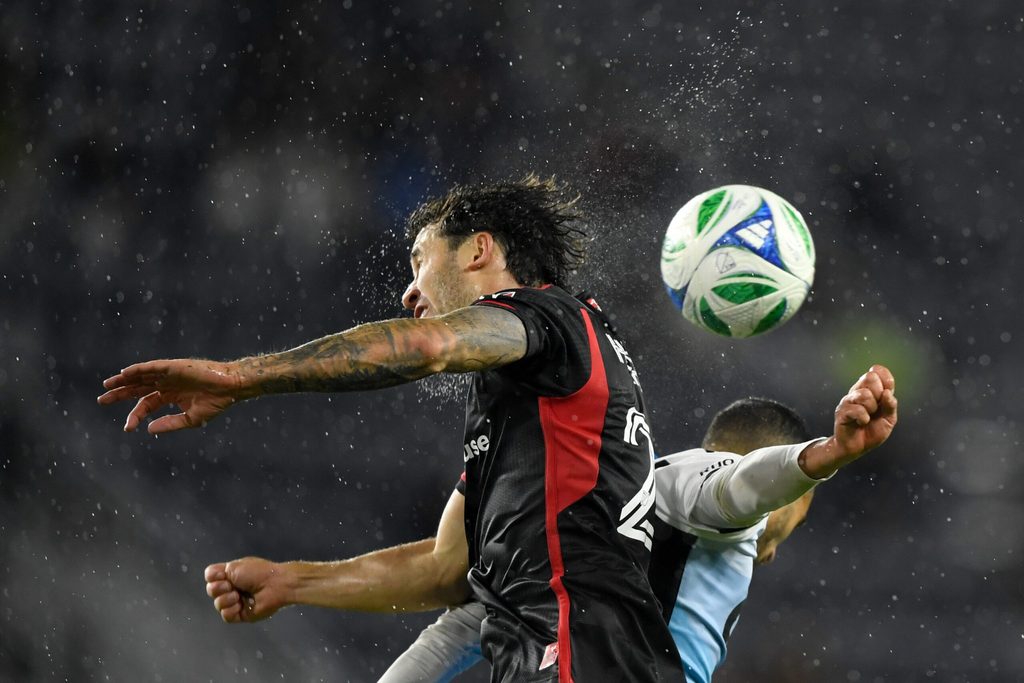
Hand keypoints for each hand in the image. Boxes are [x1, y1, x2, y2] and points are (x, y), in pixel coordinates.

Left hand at [97, 359, 242, 433]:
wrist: (231, 388)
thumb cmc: (215, 403)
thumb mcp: (191, 419)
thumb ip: (170, 424)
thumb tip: (148, 429)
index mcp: (171, 395)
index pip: (146, 404)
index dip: (135, 415)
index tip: (127, 428)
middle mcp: (167, 383)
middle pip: (138, 388)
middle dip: (120, 393)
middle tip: (101, 400)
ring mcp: (169, 374)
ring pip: (141, 376)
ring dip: (124, 380)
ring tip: (107, 385)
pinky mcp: (173, 366)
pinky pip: (151, 367)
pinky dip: (138, 369)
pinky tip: (125, 373)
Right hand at [204, 557, 289, 622]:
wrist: (274, 585)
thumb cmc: (257, 572)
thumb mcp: (235, 566)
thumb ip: (218, 571)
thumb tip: (208, 577)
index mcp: (230, 575)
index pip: (210, 578)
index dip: (213, 578)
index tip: (223, 575)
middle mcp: (231, 588)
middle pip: (211, 591)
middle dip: (219, 588)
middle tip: (232, 586)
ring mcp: (235, 602)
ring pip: (218, 604)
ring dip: (227, 599)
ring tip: (238, 596)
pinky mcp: (240, 615)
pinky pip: (226, 616)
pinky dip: (231, 610)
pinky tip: (240, 605)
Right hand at [798, 364, 897, 478]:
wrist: (856, 447)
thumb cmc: (871, 432)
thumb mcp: (888, 420)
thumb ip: (890, 406)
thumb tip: (887, 393)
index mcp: (871, 391)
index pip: (877, 372)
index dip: (886, 378)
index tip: (887, 392)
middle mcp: (858, 392)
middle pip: (870, 378)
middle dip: (879, 393)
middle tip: (876, 408)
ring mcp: (848, 400)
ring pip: (864, 394)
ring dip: (871, 409)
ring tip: (868, 417)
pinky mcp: (842, 411)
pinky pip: (857, 409)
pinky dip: (864, 418)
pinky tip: (862, 422)